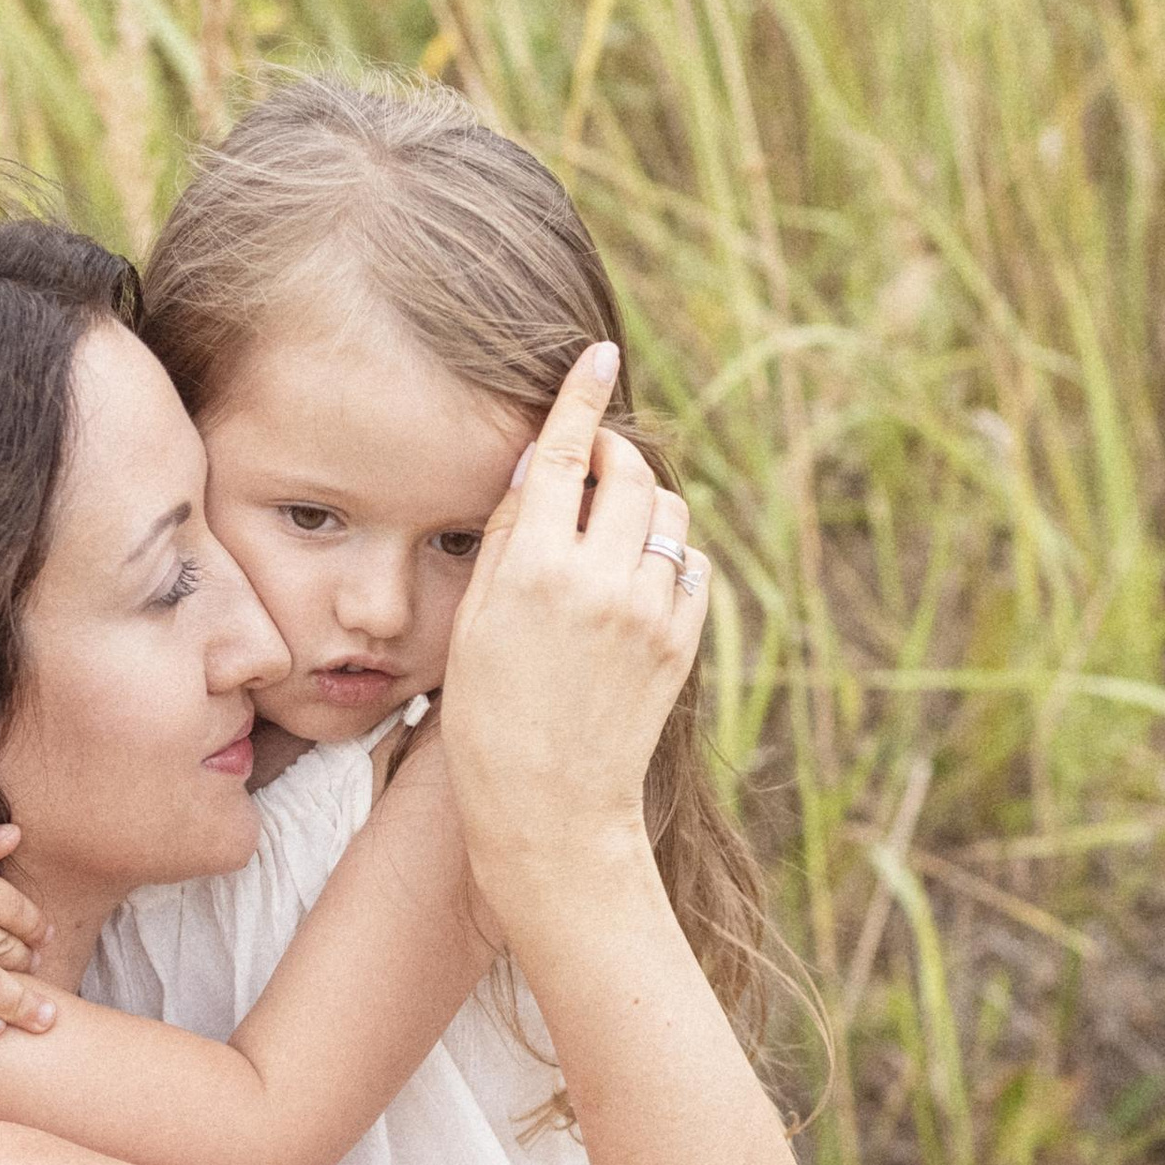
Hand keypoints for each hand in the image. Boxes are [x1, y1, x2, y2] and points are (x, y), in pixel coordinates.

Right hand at [437, 344, 708, 897]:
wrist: (550, 811)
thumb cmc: (489, 721)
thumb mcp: (474, 625)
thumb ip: (509, 539)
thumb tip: (541, 466)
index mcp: (537, 570)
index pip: (568, 454)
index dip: (581, 395)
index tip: (597, 353)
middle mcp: (602, 581)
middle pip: (629, 472)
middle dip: (614, 453)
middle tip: (592, 463)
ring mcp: (652, 612)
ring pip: (668, 514)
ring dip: (641, 503)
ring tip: (607, 531)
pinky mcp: (685, 642)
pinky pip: (690, 566)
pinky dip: (666, 556)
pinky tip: (634, 581)